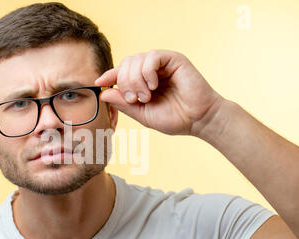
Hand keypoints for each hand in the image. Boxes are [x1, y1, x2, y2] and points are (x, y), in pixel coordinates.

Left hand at [94, 50, 224, 135]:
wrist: (199, 120)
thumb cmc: (174, 119)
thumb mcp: (142, 114)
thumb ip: (124, 104)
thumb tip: (103, 93)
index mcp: (143, 82)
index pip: (122, 72)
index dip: (109, 75)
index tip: (99, 82)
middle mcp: (151, 70)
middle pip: (126, 64)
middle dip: (125, 82)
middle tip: (135, 100)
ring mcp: (162, 64)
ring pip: (136, 60)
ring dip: (136, 80)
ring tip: (146, 96)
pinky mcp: (174, 59)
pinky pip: (151, 57)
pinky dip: (147, 72)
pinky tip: (154, 86)